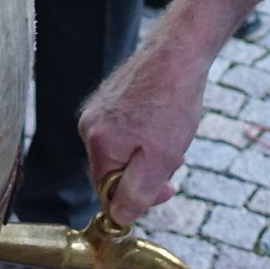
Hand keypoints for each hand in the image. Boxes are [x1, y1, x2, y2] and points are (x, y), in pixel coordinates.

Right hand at [78, 40, 206, 226]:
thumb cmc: (172, 103)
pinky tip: (166, 118)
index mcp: (97, 143)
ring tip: (173, 134)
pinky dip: (147, 132)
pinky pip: (125, 128)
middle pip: (112, 169)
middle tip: (175, 160)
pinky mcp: (112, 95)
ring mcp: (99, 107)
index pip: (106, 192)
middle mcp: (89, 124)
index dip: (137, 198)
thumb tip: (118, 218)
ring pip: (122, 149)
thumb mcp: (160, 160)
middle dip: (144, 172)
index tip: (167, 188)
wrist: (180, 50)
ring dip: (148, 152)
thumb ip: (136, 194)